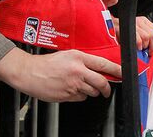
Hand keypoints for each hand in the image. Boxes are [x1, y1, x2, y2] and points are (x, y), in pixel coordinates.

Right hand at [0, 48, 119, 101]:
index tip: (123, 73)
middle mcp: (77, 71)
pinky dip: (80, 96)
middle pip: (101, 82)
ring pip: (92, 92)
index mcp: (78, 58)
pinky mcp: (66, 95)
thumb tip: (100, 68)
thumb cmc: (47, 63)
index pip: (103, 64)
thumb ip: (84, 61)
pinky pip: (80, 98)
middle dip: (107, 88)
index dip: (116, 69)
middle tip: (108, 90)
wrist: (29, 72)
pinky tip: (71, 89)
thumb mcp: (69, 55)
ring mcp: (72, 84)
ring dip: (91, 91)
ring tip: (82, 85)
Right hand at [112, 17, 152, 52]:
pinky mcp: (127, 28)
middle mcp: (140, 21)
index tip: (152, 49)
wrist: (109, 29)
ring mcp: (133, 24)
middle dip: (151, 46)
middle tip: (147, 51)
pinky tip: (135, 47)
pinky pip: (138, 40)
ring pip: (146, 37)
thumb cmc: (123, 34)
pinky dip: (138, 46)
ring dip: (144, 46)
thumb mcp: (137, 33)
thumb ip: (145, 38)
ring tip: (139, 48)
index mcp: (144, 21)